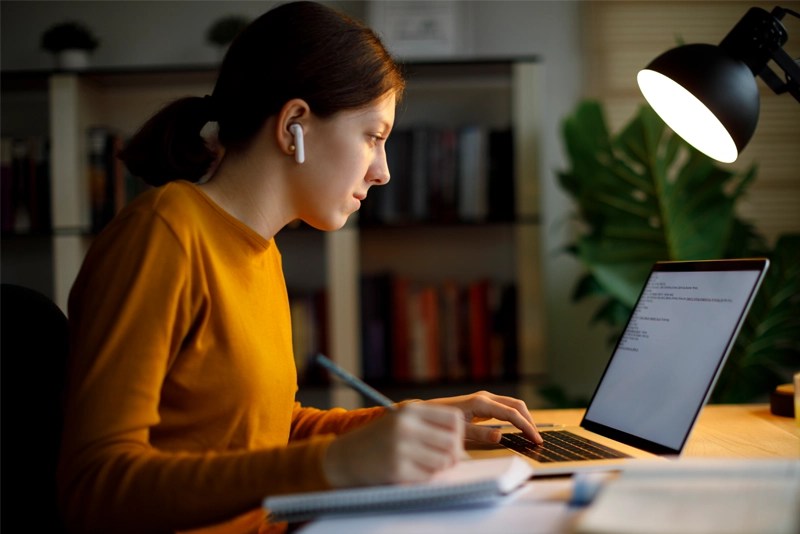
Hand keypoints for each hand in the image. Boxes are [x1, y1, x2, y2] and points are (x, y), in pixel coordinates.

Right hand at [323, 403, 463, 487]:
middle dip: (453, 454)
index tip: (450, 442)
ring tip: (426, 465)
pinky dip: (424, 478)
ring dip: (439, 468)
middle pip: (452, 441)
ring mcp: (401, 448)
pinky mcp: (397, 469)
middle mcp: (406, 426)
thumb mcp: (402, 422)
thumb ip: (430, 428)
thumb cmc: (380, 439)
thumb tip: (462, 451)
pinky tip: (411, 472)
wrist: (345, 456)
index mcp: (410, 410)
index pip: (454, 419)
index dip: (458, 433)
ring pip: (443, 461)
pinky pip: (428, 477)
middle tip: (443, 460)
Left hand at [422, 391, 541, 444]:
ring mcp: (486, 398)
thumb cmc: (442, 422)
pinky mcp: (485, 403)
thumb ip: (480, 434)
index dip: (526, 426)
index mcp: (481, 403)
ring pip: (513, 404)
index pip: (511, 413)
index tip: (535, 439)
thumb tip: (501, 435)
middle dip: (530, 421)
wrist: (429, 412)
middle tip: (537, 438)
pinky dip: (516, 416)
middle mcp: (486, 397)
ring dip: (525, 417)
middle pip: (516, 405)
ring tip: (532, 434)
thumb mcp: (460, 431)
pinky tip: (520, 427)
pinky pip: (506, 407)